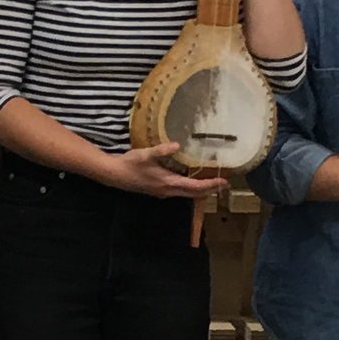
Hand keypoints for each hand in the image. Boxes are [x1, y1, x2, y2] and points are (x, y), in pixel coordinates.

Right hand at [108, 137, 224, 201]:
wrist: (114, 175)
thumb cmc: (130, 164)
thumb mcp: (146, 154)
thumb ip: (162, 150)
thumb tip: (177, 145)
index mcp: (168, 183)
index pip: (194, 187)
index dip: (210, 185)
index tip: (223, 182)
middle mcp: (168, 191)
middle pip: (194, 194)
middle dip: (210, 189)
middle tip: (224, 183)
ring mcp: (163, 192)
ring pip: (187, 194)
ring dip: (201, 190)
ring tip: (212, 183)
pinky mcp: (159, 190)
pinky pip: (181, 191)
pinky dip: (191, 188)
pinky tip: (193, 180)